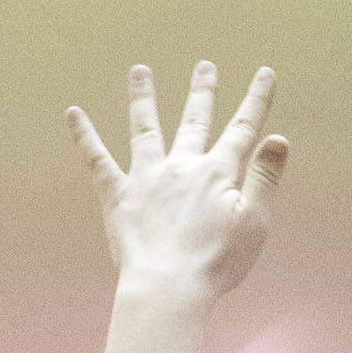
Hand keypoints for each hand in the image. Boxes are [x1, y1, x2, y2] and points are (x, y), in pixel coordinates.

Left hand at [68, 61, 287, 301]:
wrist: (169, 285)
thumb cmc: (217, 263)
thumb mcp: (254, 222)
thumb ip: (265, 178)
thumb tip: (279, 139)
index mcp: (217, 174)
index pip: (242, 129)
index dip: (256, 100)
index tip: (265, 73)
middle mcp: (181, 166)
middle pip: (194, 121)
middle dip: (203, 93)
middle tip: (205, 66)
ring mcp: (147, 177)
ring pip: (145, 128)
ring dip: (143, 97)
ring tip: (140, 71)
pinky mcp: (119, 196)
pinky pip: (98, 159)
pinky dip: (85, 135)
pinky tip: (73, 113)